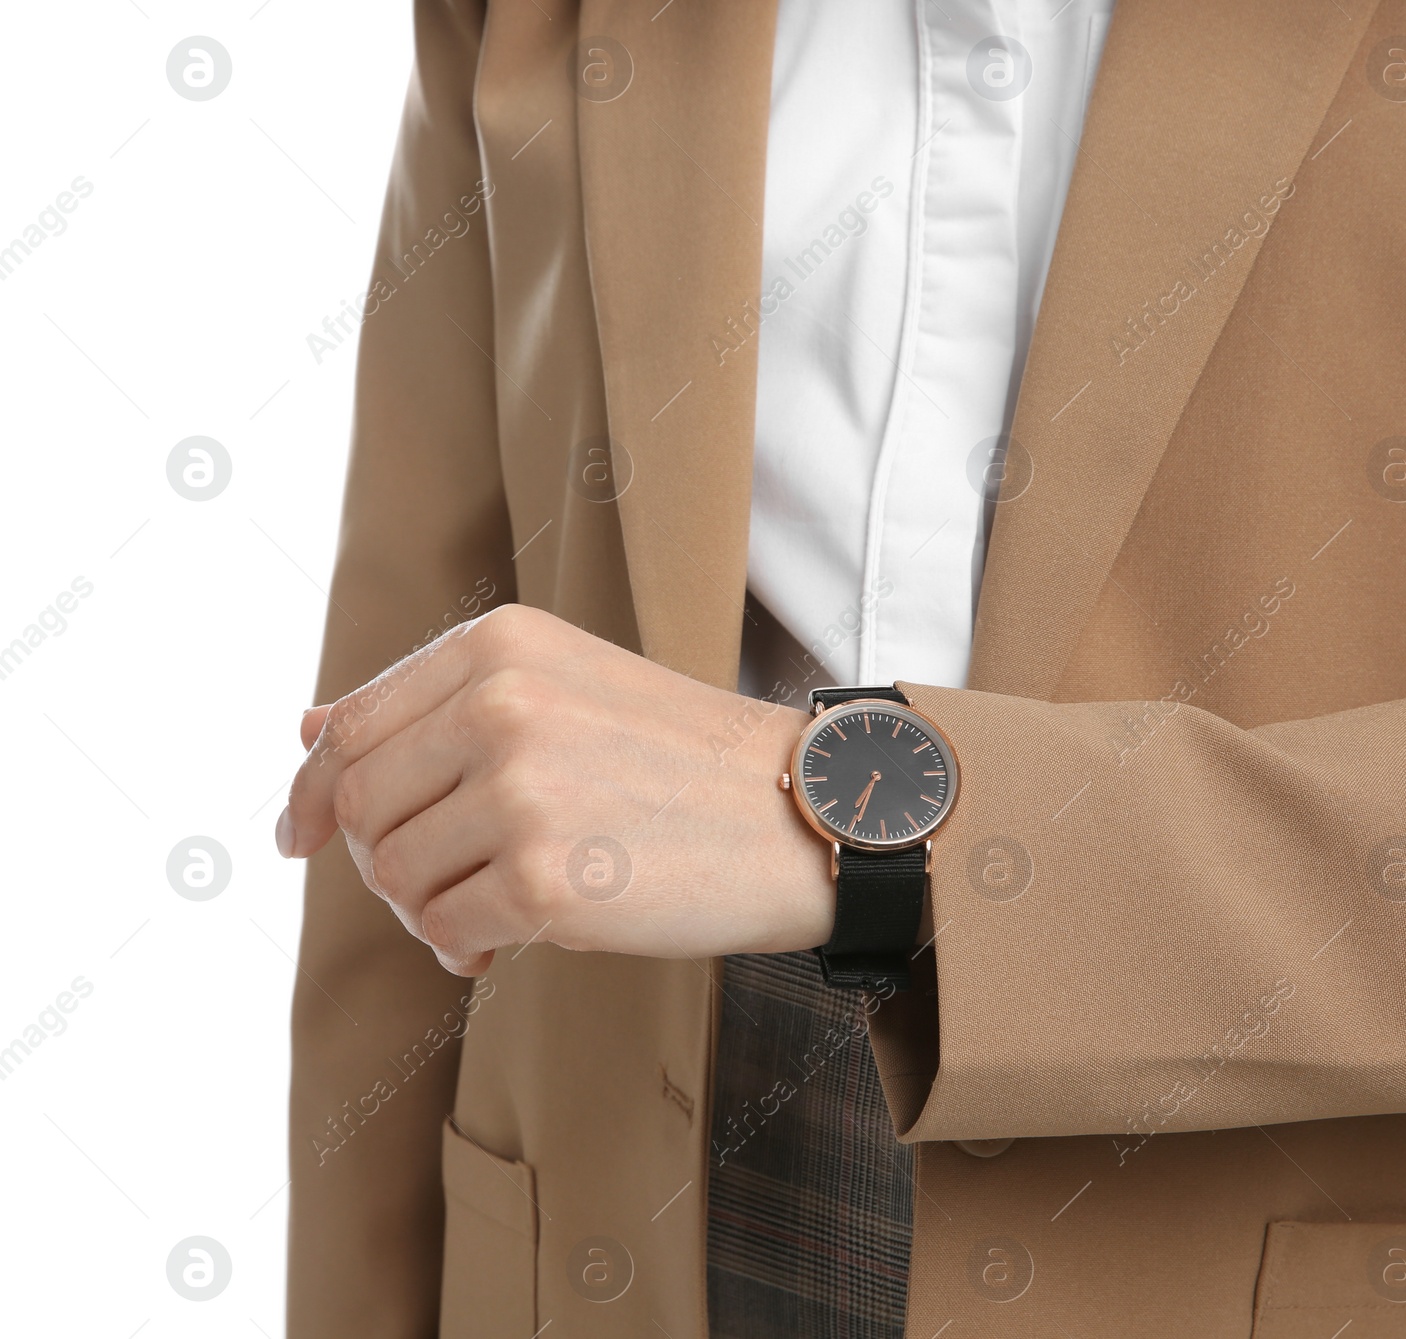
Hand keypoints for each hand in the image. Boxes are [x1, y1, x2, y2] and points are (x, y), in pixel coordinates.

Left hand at [277, 605, 833, 975]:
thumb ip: (436, 704)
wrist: (803, 810)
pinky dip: (463, 945)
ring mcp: (521, 792)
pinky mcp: (546, 881)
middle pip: (360, 806)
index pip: (353, 724)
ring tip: (492, 908)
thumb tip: (306, 731)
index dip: (312, 789)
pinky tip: (508, 940)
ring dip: (429, 907)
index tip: (298, 836)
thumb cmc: (685, 759)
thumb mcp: (563, 686)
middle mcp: (500, 705)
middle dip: (385, 859)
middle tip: (447, 883)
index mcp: (501, 645)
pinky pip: (444, 929)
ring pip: (394, 874)